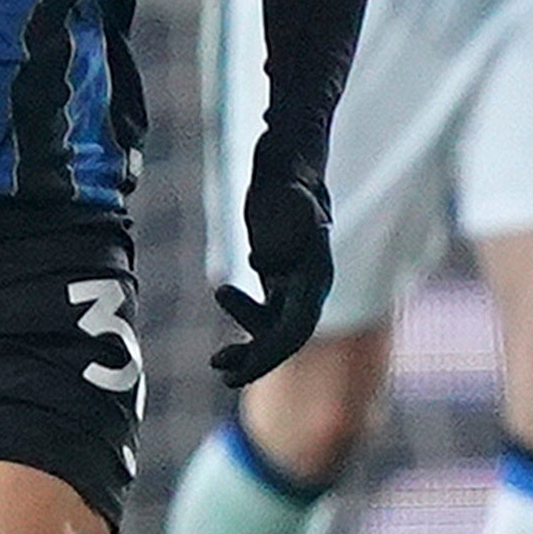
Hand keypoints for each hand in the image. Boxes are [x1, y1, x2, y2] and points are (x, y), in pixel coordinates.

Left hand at [213, 137, 333, 385]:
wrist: (290, 158)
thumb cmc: (287, 175)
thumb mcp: (287, 192)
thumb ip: (291, 215)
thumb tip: (274, 250)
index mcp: (315, 275)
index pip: (297, 327)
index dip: (271, 352)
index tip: (242, 371)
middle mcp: (310, 284)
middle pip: (288, 336)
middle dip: (260, 359)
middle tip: (225, 375)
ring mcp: (295, 280)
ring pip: (276, 328)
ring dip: (250, 348)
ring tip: (217, 362)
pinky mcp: (278, 274)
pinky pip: (266, 312)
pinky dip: (246, 321)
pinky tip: (223, 320)